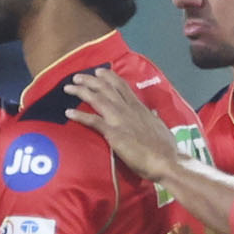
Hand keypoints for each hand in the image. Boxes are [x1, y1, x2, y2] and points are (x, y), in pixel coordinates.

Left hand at [64, 69, 180, 181]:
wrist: (165, 162)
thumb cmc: (165, 149)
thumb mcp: (162, 128)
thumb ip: (155, 119)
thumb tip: (153, 112)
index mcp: (139, 108)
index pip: (122, 86)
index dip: (109, 77)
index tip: (99, 71)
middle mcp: (128, 109)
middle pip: (106, 88)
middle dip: (90, 79)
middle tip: (77, 76)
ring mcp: (120, 120)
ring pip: (97, 99)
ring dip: (81, 91)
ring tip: (68, 87)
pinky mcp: (114, 133)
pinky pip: (93, 121)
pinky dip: (80, 116)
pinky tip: (68, 112)